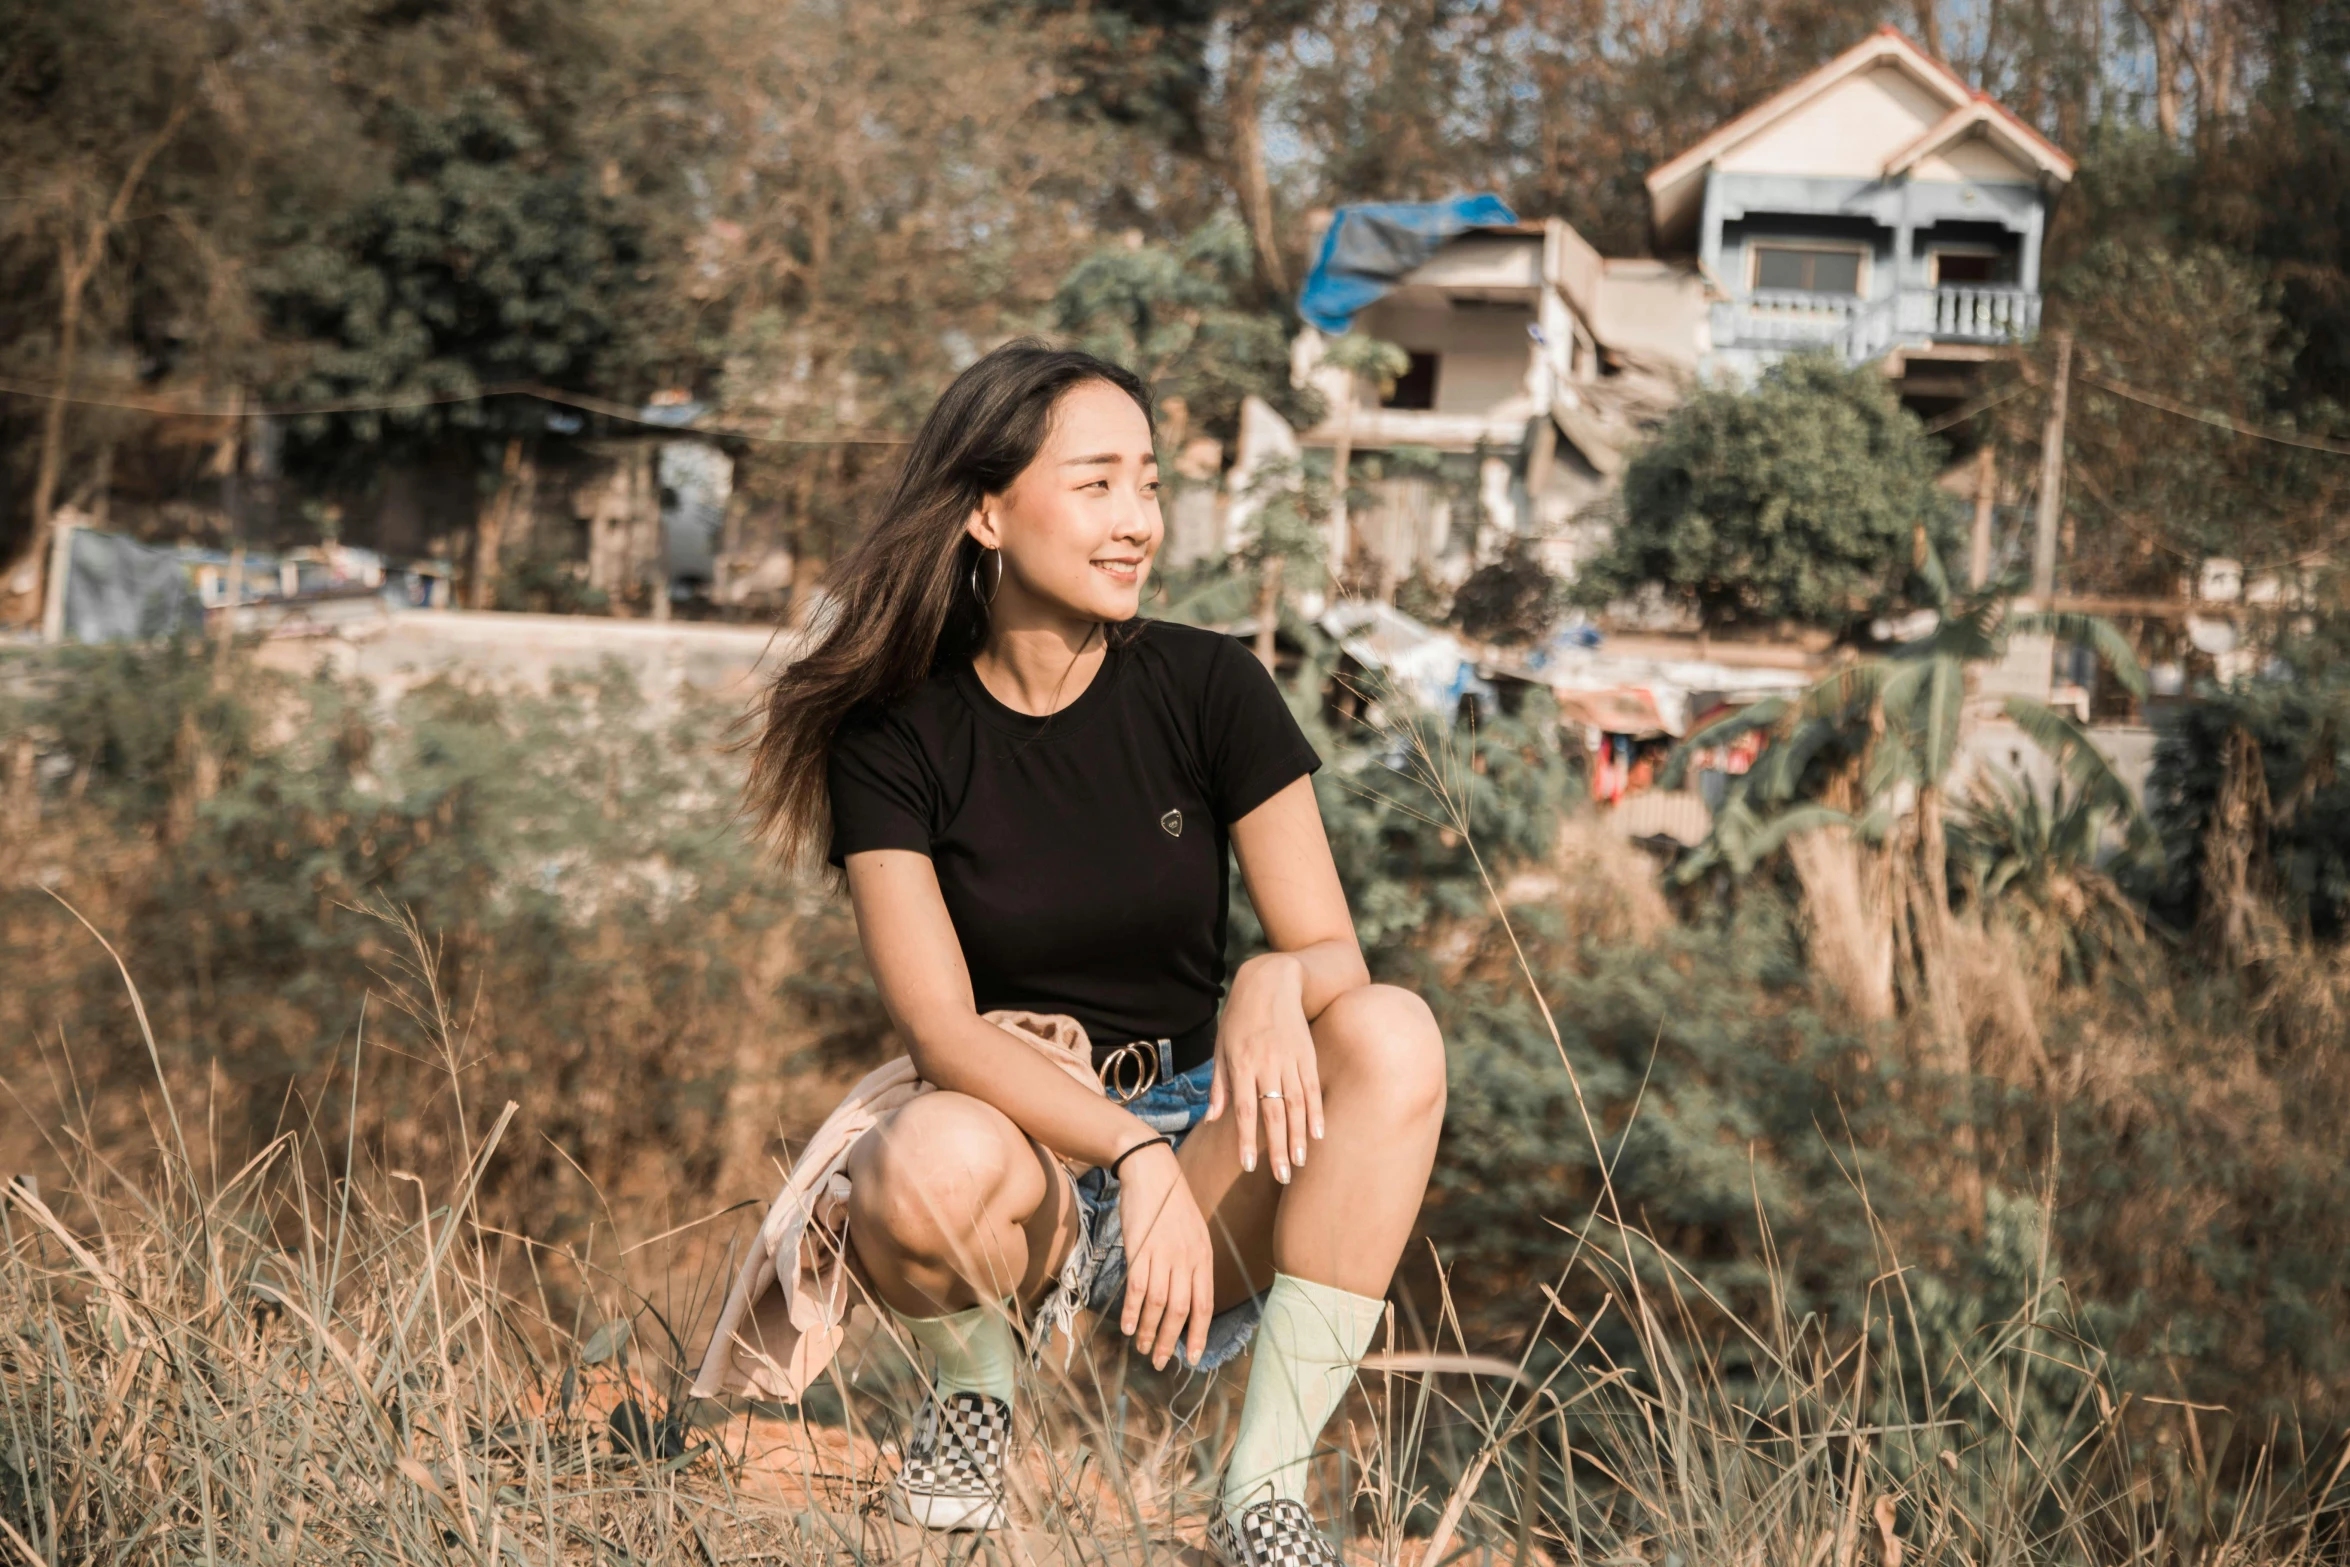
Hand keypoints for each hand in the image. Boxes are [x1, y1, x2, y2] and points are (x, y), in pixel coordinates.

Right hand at [1114, 1139, 1213, 1369]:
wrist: (1152, 1172)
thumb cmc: (1171, 1204)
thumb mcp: (1193, 1233)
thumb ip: (1192, 1264)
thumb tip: (1186, 1297)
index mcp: (1203, 1257)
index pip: (1205, 1305)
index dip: (1198, 1334)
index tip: (1190, 1358)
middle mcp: (1187, 1259)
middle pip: (1181, 1311)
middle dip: (1169, 1341)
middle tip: (1158, 1362)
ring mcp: (1164, 1254)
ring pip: (1160, 1304)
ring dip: (1149, 1331)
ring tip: (1141, 1348)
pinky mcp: (1141, 1248)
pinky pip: (1138, 1288)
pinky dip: (1133, 1311)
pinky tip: (1127, 1327)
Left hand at [1208, 952, 1325, 1183]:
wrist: (1272, 981)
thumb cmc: (1240, 1017)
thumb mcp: (1222, 1046)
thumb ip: (1220, 1085)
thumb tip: (1212, 1119)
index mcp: (1241, 1063)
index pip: (1244, 1110)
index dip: (1247, 1139)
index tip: (1249, 1165)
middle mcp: (1266, 1063)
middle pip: (1273, 1113)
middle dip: (1277, 1147)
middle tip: (1282, 1176)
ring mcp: (1289, 1059)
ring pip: (1296, 1104)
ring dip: (1298, 1136)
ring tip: (1299, 1162)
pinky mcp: (1307, 1054)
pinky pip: (1312, 1088)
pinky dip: (1316, 1111)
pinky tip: (1318, 1134)